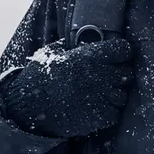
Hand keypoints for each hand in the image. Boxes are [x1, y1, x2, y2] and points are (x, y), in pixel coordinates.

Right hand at [1, 38, 133, 137]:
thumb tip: (85, 36)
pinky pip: (114, 113)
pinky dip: (108, 113)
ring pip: (122, 95)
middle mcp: (98, 75)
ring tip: (98, 96)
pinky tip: (95, 109)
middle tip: (106, 79)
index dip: (122, 53)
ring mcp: (100, 97)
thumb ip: (72, 45)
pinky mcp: (98, 117)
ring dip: (113, 95)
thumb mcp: (52, 53)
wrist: (26, 108)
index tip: (116, 57)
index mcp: (89, 57)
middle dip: (119, 76)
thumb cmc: (38, 77)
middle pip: (126, 73)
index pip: (123, 50)